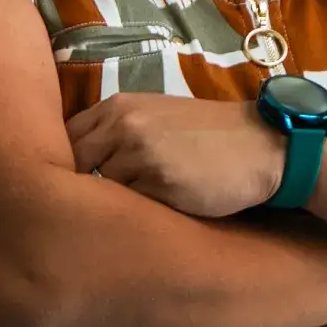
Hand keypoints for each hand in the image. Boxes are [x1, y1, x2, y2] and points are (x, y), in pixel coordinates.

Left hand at [66, 94, 282, 216]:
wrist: (261, 146)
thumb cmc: (208, 137)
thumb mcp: (155, 119)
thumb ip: (116, 133)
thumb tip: (75, 166)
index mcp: (118, 106)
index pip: (66, 138)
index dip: (65, 165)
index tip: (71, 186)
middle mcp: (123, 125)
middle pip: (74, 166)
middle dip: (78, 190)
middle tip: (88, 211)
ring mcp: (140, 154)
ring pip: (99, 191)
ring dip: (108, 206)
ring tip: (123, 217)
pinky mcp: (160, 183)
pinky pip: (129, 209)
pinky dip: (134, 217)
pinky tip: (149, 219)